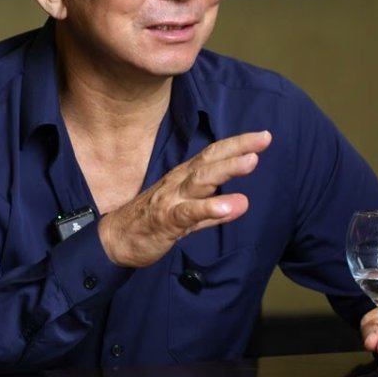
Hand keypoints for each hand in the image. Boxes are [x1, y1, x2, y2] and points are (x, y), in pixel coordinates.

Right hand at [97, 130, 271, 266]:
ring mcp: (171, 199)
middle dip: (237, 148)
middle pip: (210, 161)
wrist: (114, 240)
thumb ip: (213, 210)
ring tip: (251, 162)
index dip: (237, 144)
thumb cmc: (151, 223)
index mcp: (185, 178)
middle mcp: (179, 182)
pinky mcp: (165, 220)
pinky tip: (229, 207)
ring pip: (201, 180)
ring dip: (227, 170)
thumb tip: (242, 203)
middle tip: (263, 139)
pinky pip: (188, 213)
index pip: (213, 156)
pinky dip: (209, 208)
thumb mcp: (187, 216)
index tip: (263, 136)